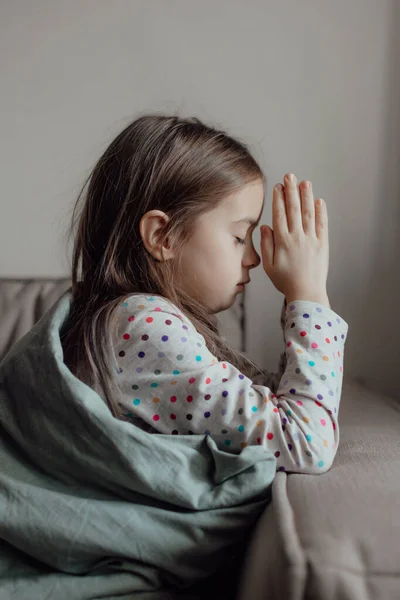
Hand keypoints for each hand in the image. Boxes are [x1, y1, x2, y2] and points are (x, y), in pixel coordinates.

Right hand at [260, 173, 329, 305]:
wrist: (306, 293)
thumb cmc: (285, 281)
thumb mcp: (268, 265)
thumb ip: (266, 245)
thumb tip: (266, 227)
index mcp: (282, 242)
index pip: (279, 214)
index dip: (279, 198)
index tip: (278, 186)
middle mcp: (297, 237)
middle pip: (294, 209)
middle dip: (291, 191)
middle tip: (290, 176)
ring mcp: (311, 240)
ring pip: (309, 213)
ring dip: (307, 196)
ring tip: (305, 182)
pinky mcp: (323, 245)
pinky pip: (322, 225)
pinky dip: (321, 212)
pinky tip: (319, 201)